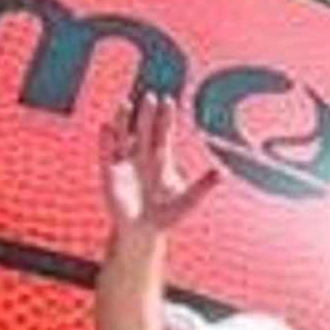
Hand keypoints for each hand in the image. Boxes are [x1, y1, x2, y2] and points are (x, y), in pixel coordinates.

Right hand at [99, 92, 219, 236]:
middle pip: (145, 131)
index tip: (168, 100)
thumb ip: (203, 186)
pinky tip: (107, 127)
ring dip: (123, 121)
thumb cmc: (166, 216)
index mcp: (161, 160)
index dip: (166, 119)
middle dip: (147, 115)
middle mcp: (142, 156)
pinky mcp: (110, 174)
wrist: (143, 232)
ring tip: (125, 103)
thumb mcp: (187, 202)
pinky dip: (106, 141)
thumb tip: (223, 173)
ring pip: (123, 136)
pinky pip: (106, 154)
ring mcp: (125, 163)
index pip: (164, 134)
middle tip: (150, 96)